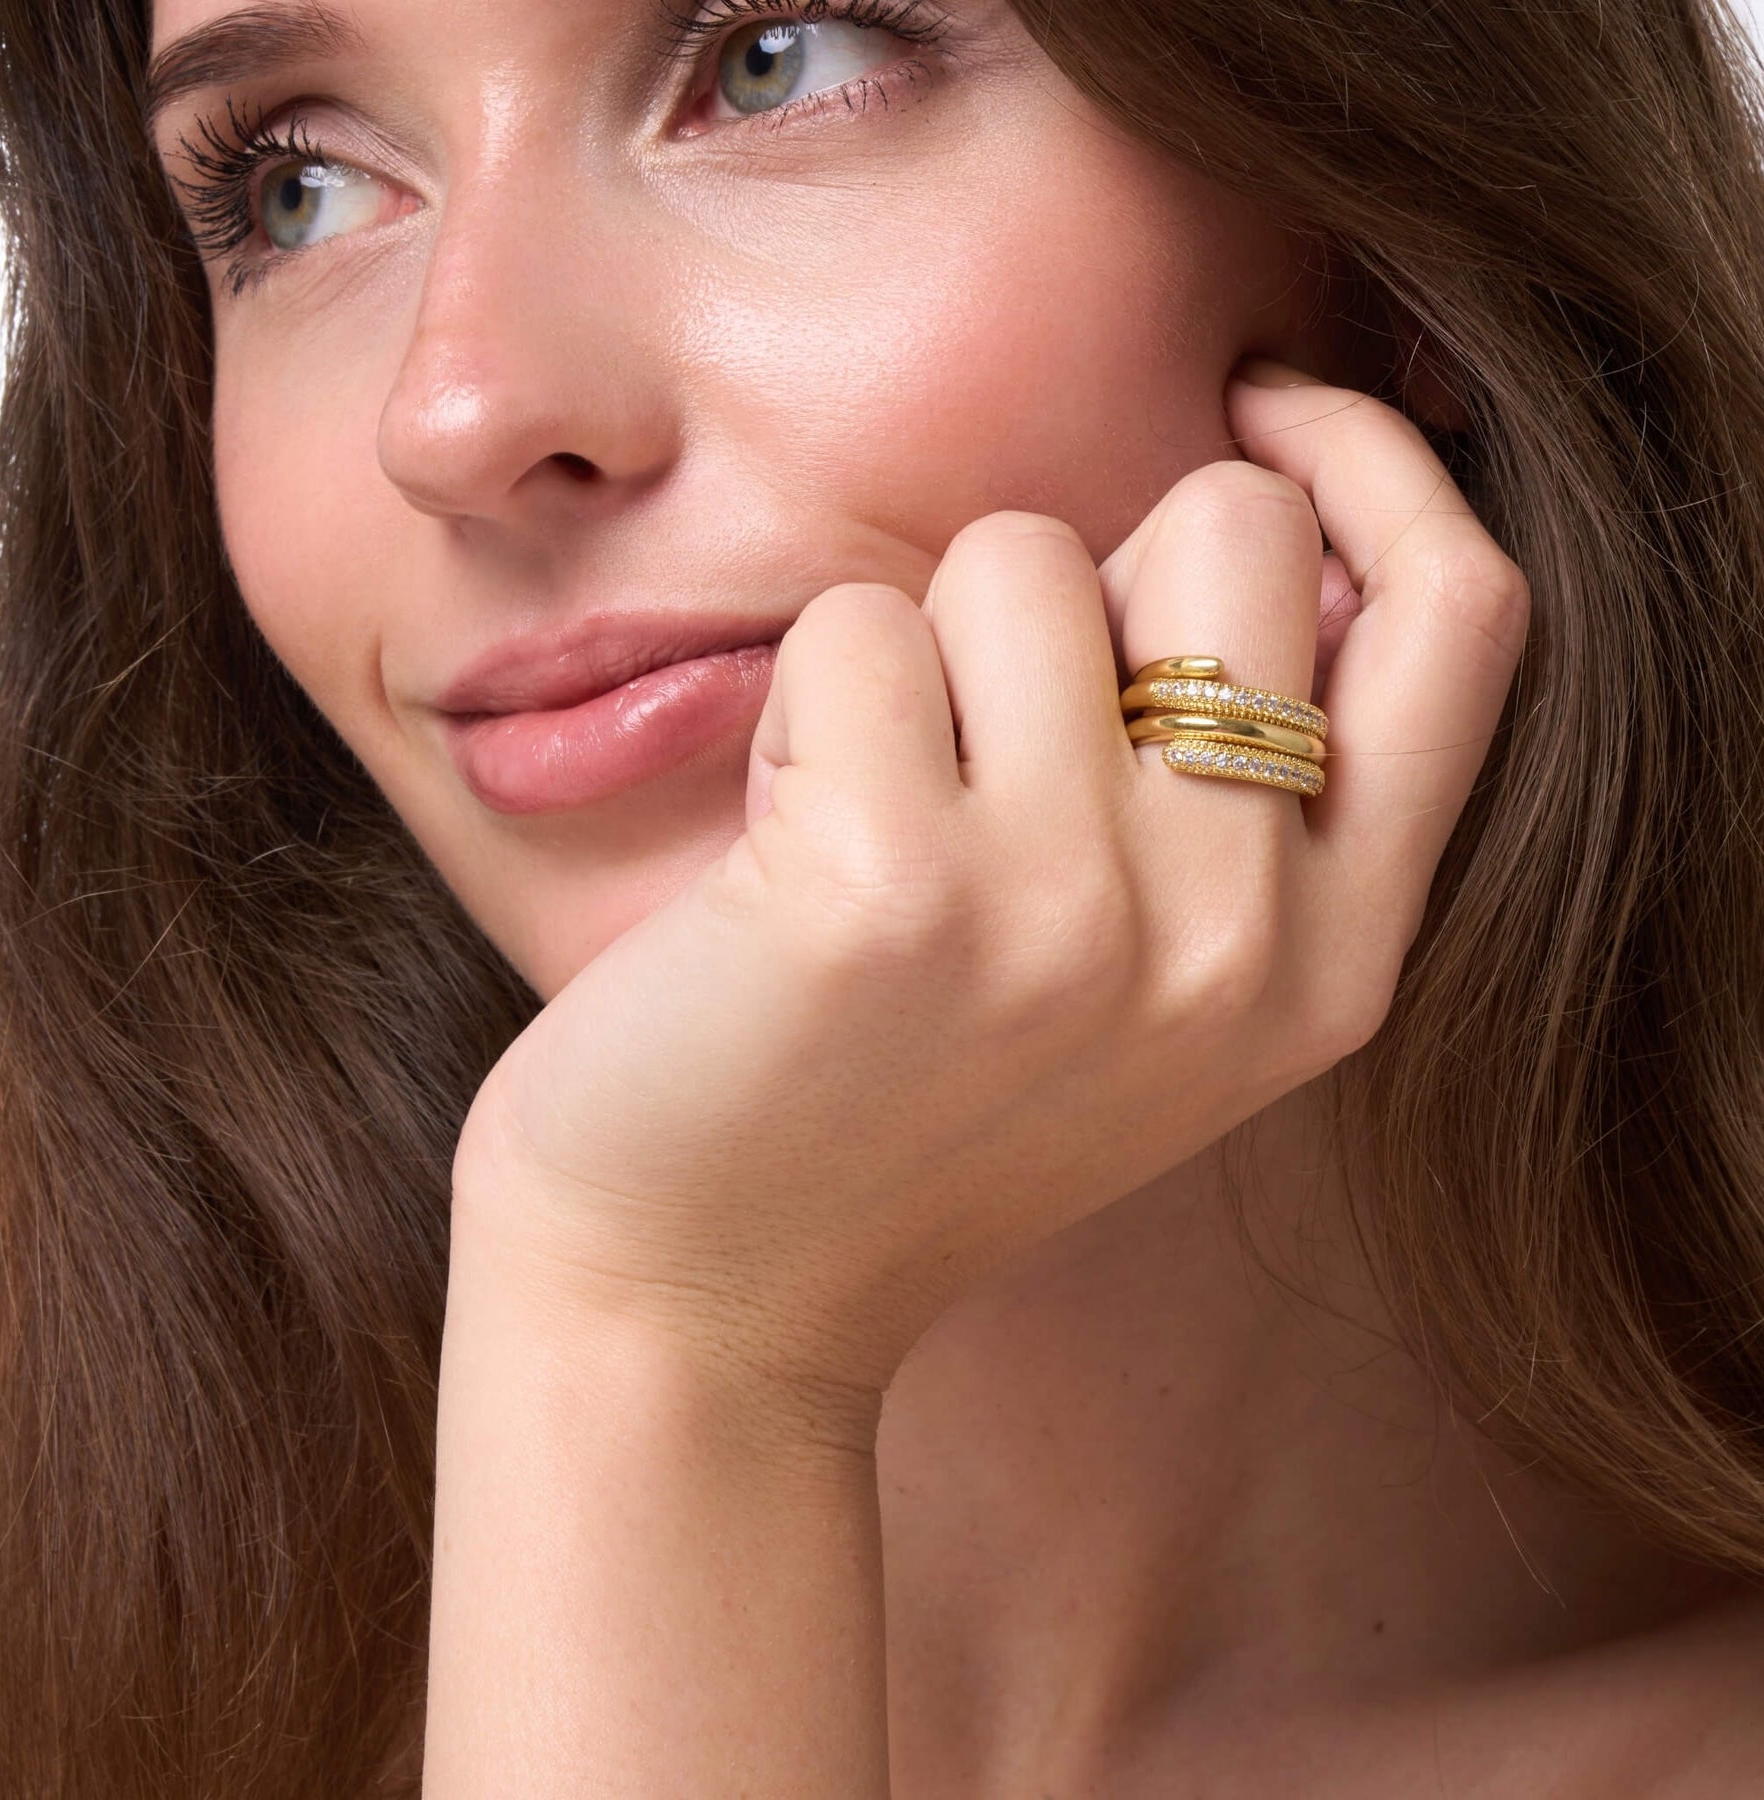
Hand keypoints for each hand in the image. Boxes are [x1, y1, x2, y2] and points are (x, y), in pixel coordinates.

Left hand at [451, 360, 1529, 1416]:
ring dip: (919, 659)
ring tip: (870, 824)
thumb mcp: (1146, 993)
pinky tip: (779, 861)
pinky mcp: (898, 884)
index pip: (1463, 612)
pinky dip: (801, 712)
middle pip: (1236, 530)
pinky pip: (857, 632)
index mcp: (1332, 959)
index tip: (1263, 405)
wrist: (704, 1302)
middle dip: (1088, 578)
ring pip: (1020, 556)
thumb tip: (1246, 508)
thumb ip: (1239, 791)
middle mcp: (1241, 936)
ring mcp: (1079, 909)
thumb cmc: (900, 1112)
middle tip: (984, 727)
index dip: (1378, 461)